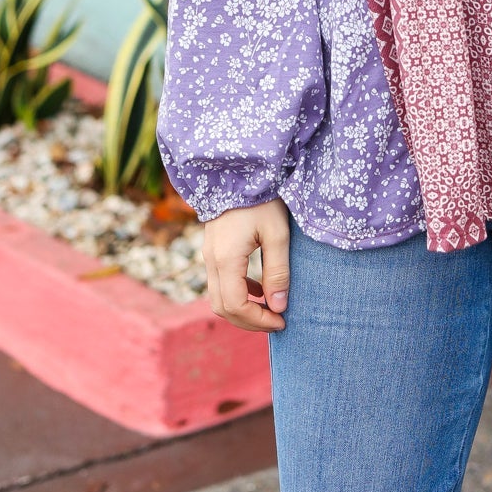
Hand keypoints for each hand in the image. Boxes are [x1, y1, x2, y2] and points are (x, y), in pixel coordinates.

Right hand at [203, 198, 290, 332]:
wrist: (237, 170)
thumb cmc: (262, 199)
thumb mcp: (277, 234)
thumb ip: (278, 271)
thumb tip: (279, 306)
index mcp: (226, 259)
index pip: (236, 305)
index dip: (258, 320)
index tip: (282, 321)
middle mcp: (211, 261)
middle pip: (224, 307)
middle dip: (250, 321)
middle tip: (277, 322)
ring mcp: (209, 255)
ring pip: (219, 297)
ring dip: (243, 309)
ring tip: (271, 310)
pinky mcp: (213, 250)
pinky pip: (220, 283)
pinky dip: (238, 294)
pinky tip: (260, 290)